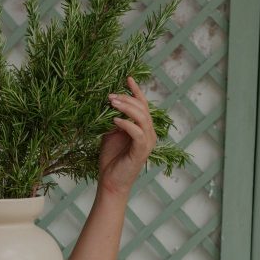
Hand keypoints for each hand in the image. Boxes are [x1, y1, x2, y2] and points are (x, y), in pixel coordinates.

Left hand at [98, 76, 156, 196]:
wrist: (111, 182)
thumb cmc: (111, 159)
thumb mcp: (111, 134)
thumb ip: (113, 120)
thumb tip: (110, 105)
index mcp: (143, 128)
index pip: (143, 105)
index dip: (136, 91)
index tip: (127, 78)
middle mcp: (149, 134)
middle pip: (143, 109)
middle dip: (126, 99)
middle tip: (110, 96)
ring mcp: (147, 143)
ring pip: (142, 118)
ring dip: (127, 108)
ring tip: (112, 103)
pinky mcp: (141, 152)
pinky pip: (137, 133)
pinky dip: (127, 124)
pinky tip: (115, 120)